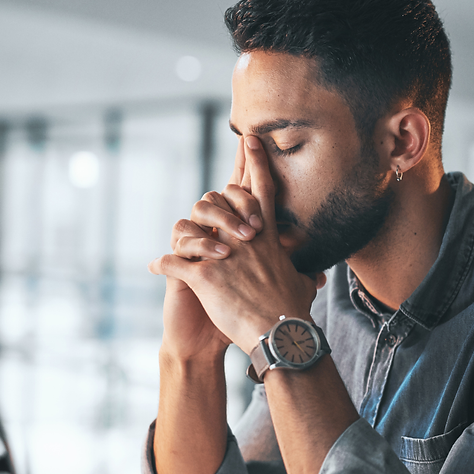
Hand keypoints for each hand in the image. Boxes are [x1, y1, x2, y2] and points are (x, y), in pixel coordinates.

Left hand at [150, 136, 322, 353]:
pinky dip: (162, 264)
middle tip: (210, 200)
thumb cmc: (293, 312)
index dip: (256, 163)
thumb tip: (317, 276)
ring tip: (177, 249)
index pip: (262, 191)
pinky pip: (173, 263)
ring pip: (190, 230)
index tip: (249, 139)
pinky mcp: (204, 277)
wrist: (280, 334)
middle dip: (214, 200)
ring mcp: (222, 256)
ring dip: (183, 239)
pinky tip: (155, 269)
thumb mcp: (302, 286)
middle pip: (221, 201)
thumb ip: (304, 275)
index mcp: (266, 239)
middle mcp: (243, 240)